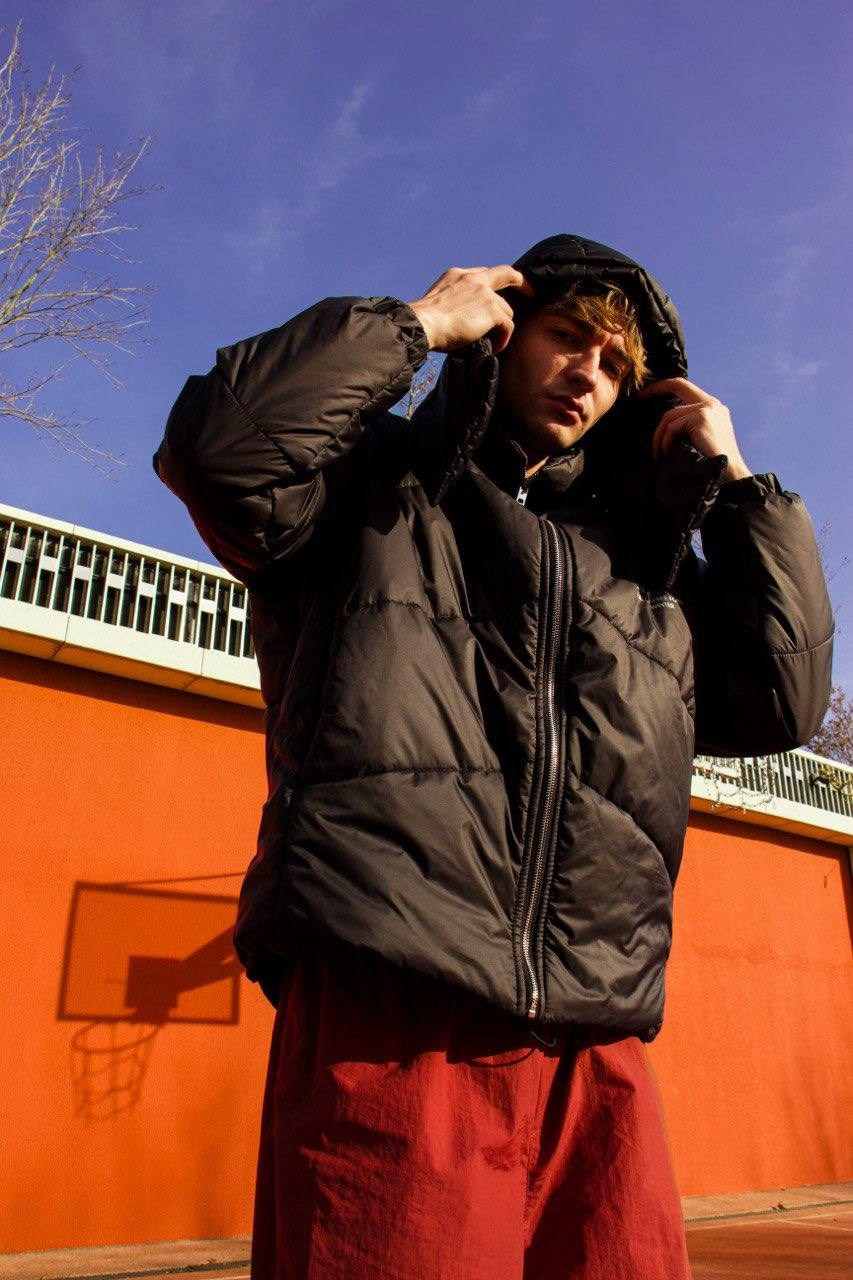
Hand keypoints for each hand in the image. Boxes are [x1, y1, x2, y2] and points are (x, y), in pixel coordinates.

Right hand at [407, 265, 533, 353]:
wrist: (422, 324)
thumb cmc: (423, 322)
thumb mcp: (437, 302)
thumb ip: (452, 301)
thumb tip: (461, 318)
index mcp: (457, 275)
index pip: (483, 274)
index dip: (493, 283)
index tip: (499, 293)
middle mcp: (473, 279)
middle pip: (506, 273)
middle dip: (522, 282)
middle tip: (531, 292)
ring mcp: (485, 292)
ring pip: (507, 309)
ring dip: (503, 327)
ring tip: (494, 342)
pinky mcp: (493, 309)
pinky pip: (508, 325)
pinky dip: (504, 338)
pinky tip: (495, 347)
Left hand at [640, 377, 751, 482]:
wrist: (729, 475)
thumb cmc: (711, 463)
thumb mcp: (699, 438)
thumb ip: (687, 426)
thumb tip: (664, 426)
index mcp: (713, 408)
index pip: (686, 386)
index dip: (665, 385)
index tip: (647, 392)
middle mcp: (712, 404)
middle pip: (678, 385)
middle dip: (656, 388)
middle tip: (639, 397)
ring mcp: (708, 408)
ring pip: (671, 415)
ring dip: (659, 435)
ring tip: (658, 452)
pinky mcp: (702, 417)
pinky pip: (673, 427)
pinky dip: (665, 441)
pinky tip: (666, 453)